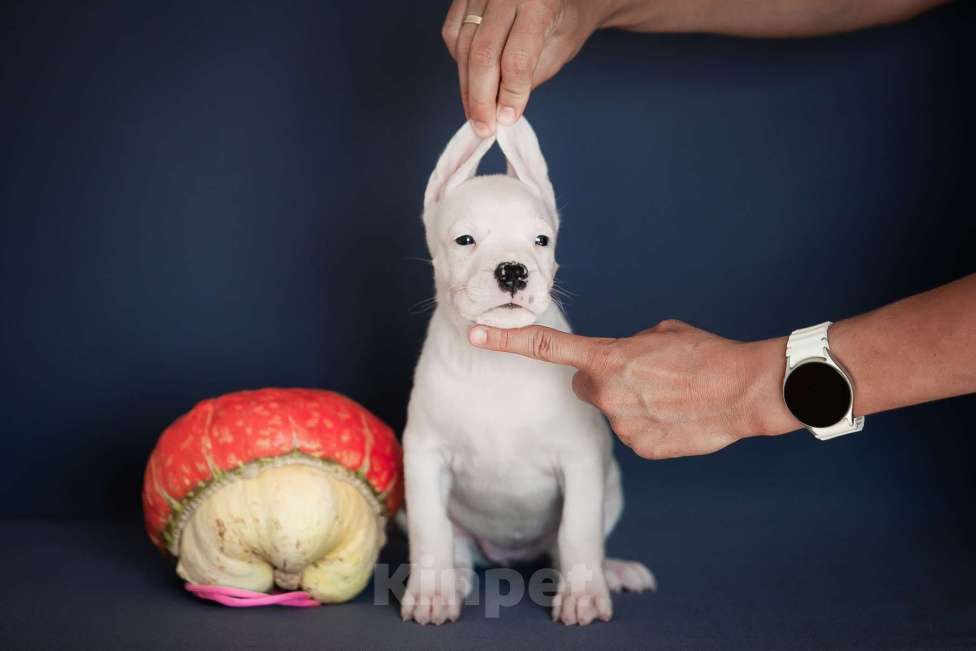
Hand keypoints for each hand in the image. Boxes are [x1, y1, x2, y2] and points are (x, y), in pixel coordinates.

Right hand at [441, 0, 605, 136]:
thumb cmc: (562, 23)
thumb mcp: (558, 52)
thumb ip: (528, 78)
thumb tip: (500, 111)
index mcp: (539, 5)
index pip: (516, 59)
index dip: (510, 95)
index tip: (506, 120)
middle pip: (482, 55)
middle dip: (481, 99)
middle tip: (483, 127)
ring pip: (463, 47)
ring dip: (467, 87)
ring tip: (476, 113)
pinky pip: (452, 34)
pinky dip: (460, 62)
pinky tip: (473, 78)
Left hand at [469, 319, 799, 458]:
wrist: (744, 390)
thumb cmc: (707, 355)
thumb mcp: (661, 335)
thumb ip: (628, 348)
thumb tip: (622, 358)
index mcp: (607, 357)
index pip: (543, 347)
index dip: (504, 339)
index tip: (474, 331)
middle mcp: (606, 391)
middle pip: (586, 386)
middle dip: (605, 382)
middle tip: (646, 378)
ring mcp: (622, 423)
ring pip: (613, 412)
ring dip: (634, 405)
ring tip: (672, 397)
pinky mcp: (640, 448)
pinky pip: (634, 434)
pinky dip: (651, 428)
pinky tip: (677, 418)